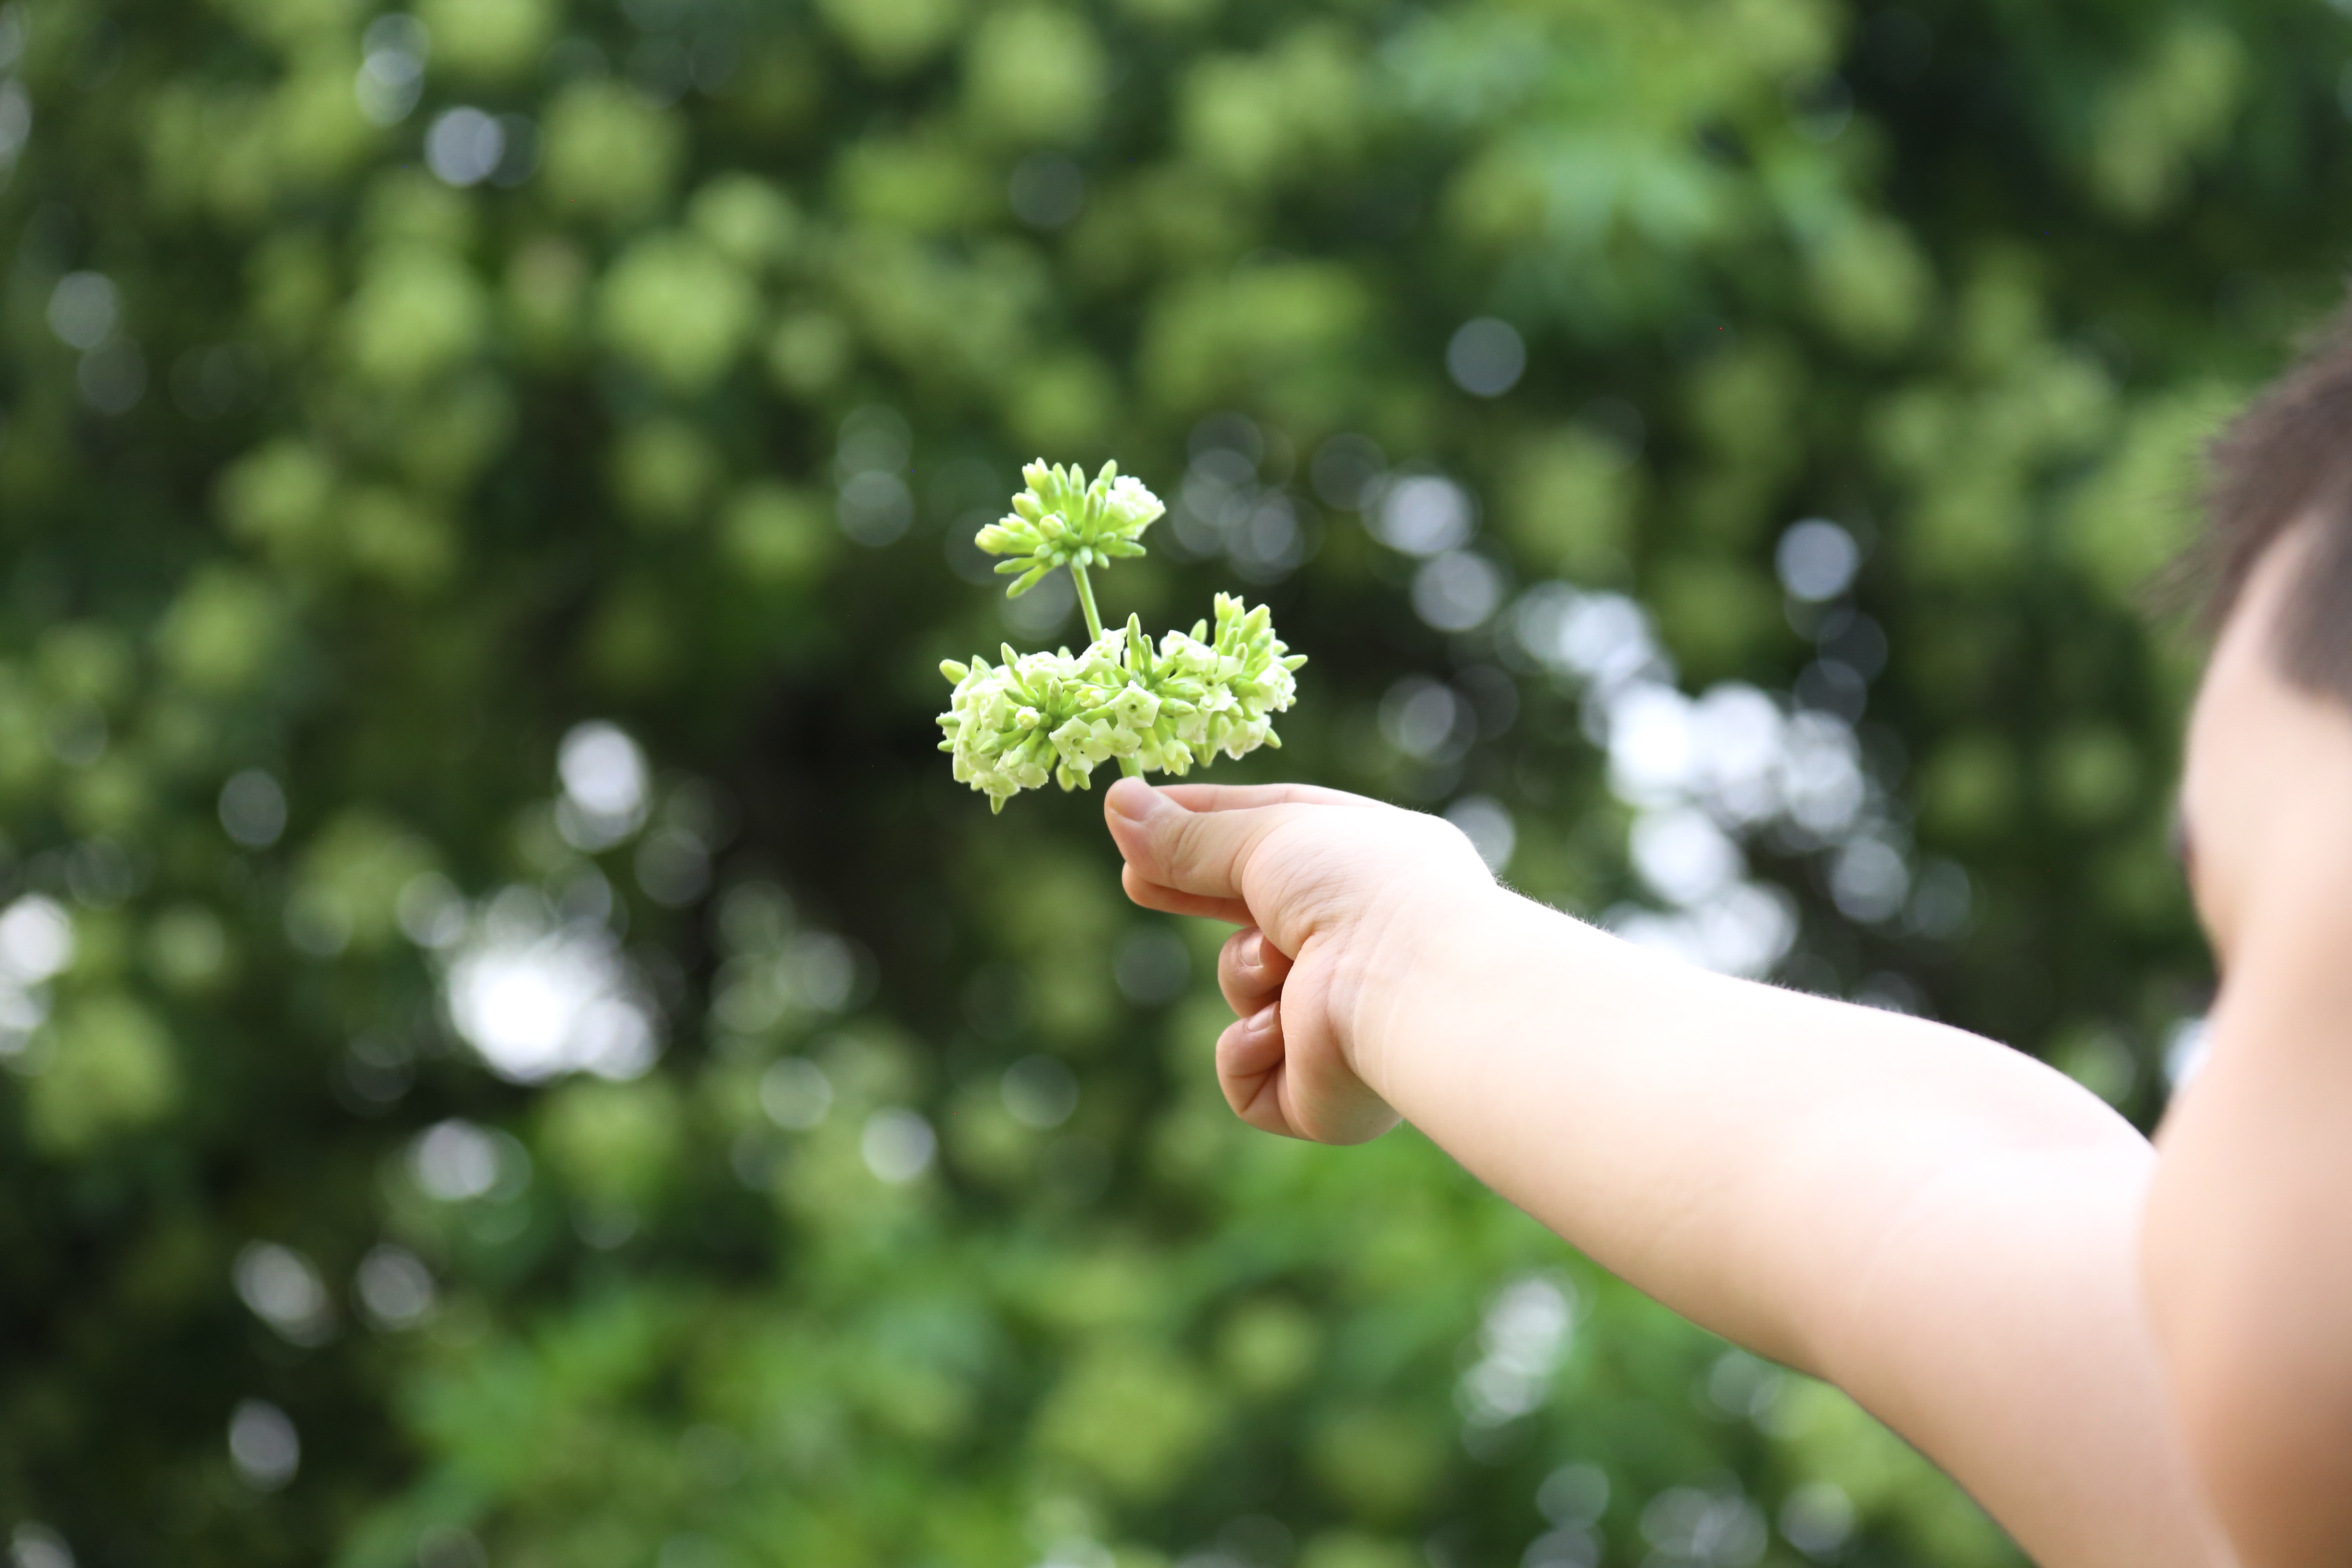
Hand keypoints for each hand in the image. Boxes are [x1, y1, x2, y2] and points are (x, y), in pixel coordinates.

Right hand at [1102, 776, 1495, 1143]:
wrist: (1405, 984)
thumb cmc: (1360, 891)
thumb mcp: (1266, 837)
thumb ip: (1189, 834)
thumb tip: (1116, 804)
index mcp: (1376, 864)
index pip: (1280, 835)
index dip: (1209, 823)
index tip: (1143, 814)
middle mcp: (1369, 940)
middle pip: (1255, 915)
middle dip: (1196, 896)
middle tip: (1136, 879)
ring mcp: (1347, 1018)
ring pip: (1245, 991)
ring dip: (1244, 974)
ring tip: (1281, 966)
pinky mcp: (1322, 1093)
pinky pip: (1247, 1075)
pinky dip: (1248, 1052)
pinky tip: (1278, 1032)